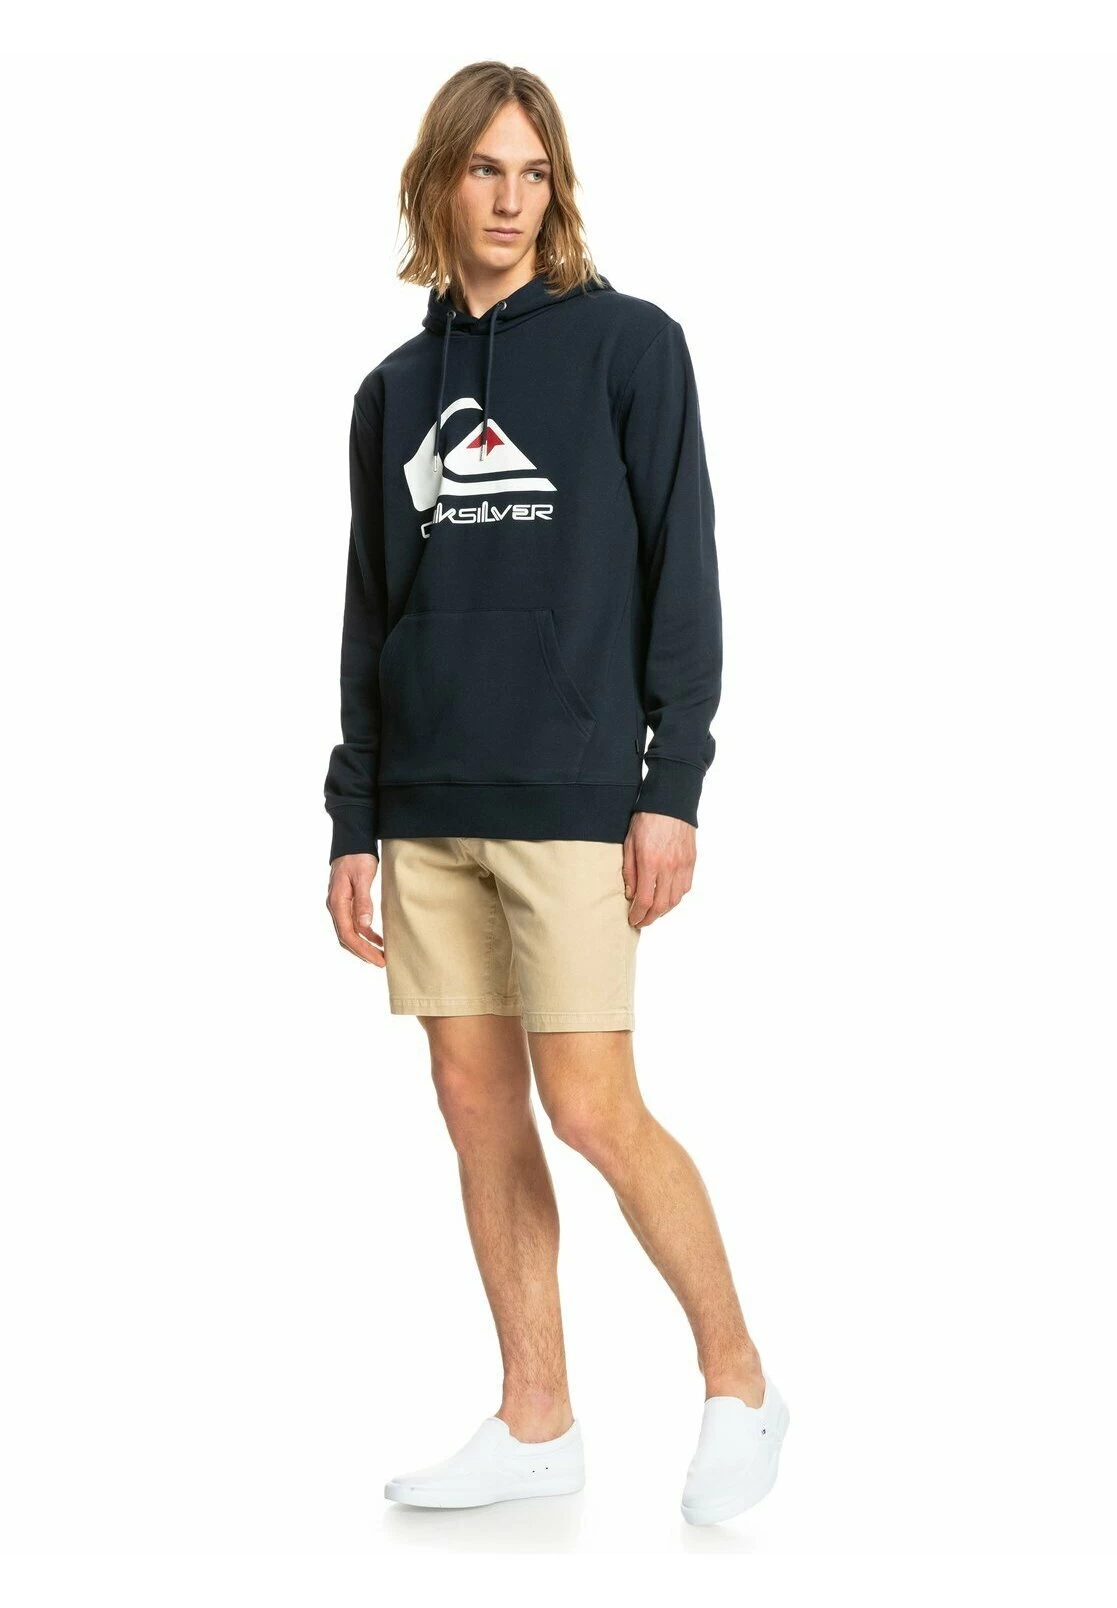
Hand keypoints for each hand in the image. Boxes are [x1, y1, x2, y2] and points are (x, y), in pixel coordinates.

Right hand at [326, 852, 384, 964]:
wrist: (351, 841)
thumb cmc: (357, 856)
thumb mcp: (363, 877)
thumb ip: (363, 901)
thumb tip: (364, 925)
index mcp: (337, 902)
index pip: (347, 934)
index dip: (362, 950)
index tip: (378, 959)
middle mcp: (335, 906)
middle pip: (346, 938)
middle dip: (363, 953)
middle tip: (382, 963)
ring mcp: (339, 905)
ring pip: (349, 933)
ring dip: (364, 946)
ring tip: (381, 955)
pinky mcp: (345, 903)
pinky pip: (353, 924)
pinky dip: (365, 934)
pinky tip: (378, 939)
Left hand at [621, 812, 696, 927]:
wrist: (670, 802)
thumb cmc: (646, 819)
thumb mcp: (629, 843)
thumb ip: (629, 871)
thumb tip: (631, 894)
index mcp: (650, 862)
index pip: (645, 900)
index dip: (638, 915)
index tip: (633, 920)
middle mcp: (669, 867)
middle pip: (662, 905)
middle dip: (650, 918)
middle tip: (641, 922)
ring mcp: (682, 865)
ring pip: (676, 899)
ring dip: (664, 911)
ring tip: (653, 913)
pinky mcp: (691, 861)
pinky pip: (685, 888)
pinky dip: (676, 898)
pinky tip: (667, 899)